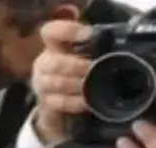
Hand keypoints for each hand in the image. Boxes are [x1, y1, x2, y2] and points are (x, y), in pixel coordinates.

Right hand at [30, 19, 91, 144]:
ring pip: (55, 83)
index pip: (51, 32)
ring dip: (77, 84)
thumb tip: (118, 38)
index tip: (88, 34)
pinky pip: (59, 102)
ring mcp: (42, 83)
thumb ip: (97, 44)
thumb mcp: (86, 52)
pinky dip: (75, 102)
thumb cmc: (80, 68)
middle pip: (54, 63)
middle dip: (76, 66)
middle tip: (93, 68)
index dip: (68, 31)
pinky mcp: (45, 102)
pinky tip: (87, 100)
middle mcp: (44, 62)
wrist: (66, 97)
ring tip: (93, 85)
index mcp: (54, 45)